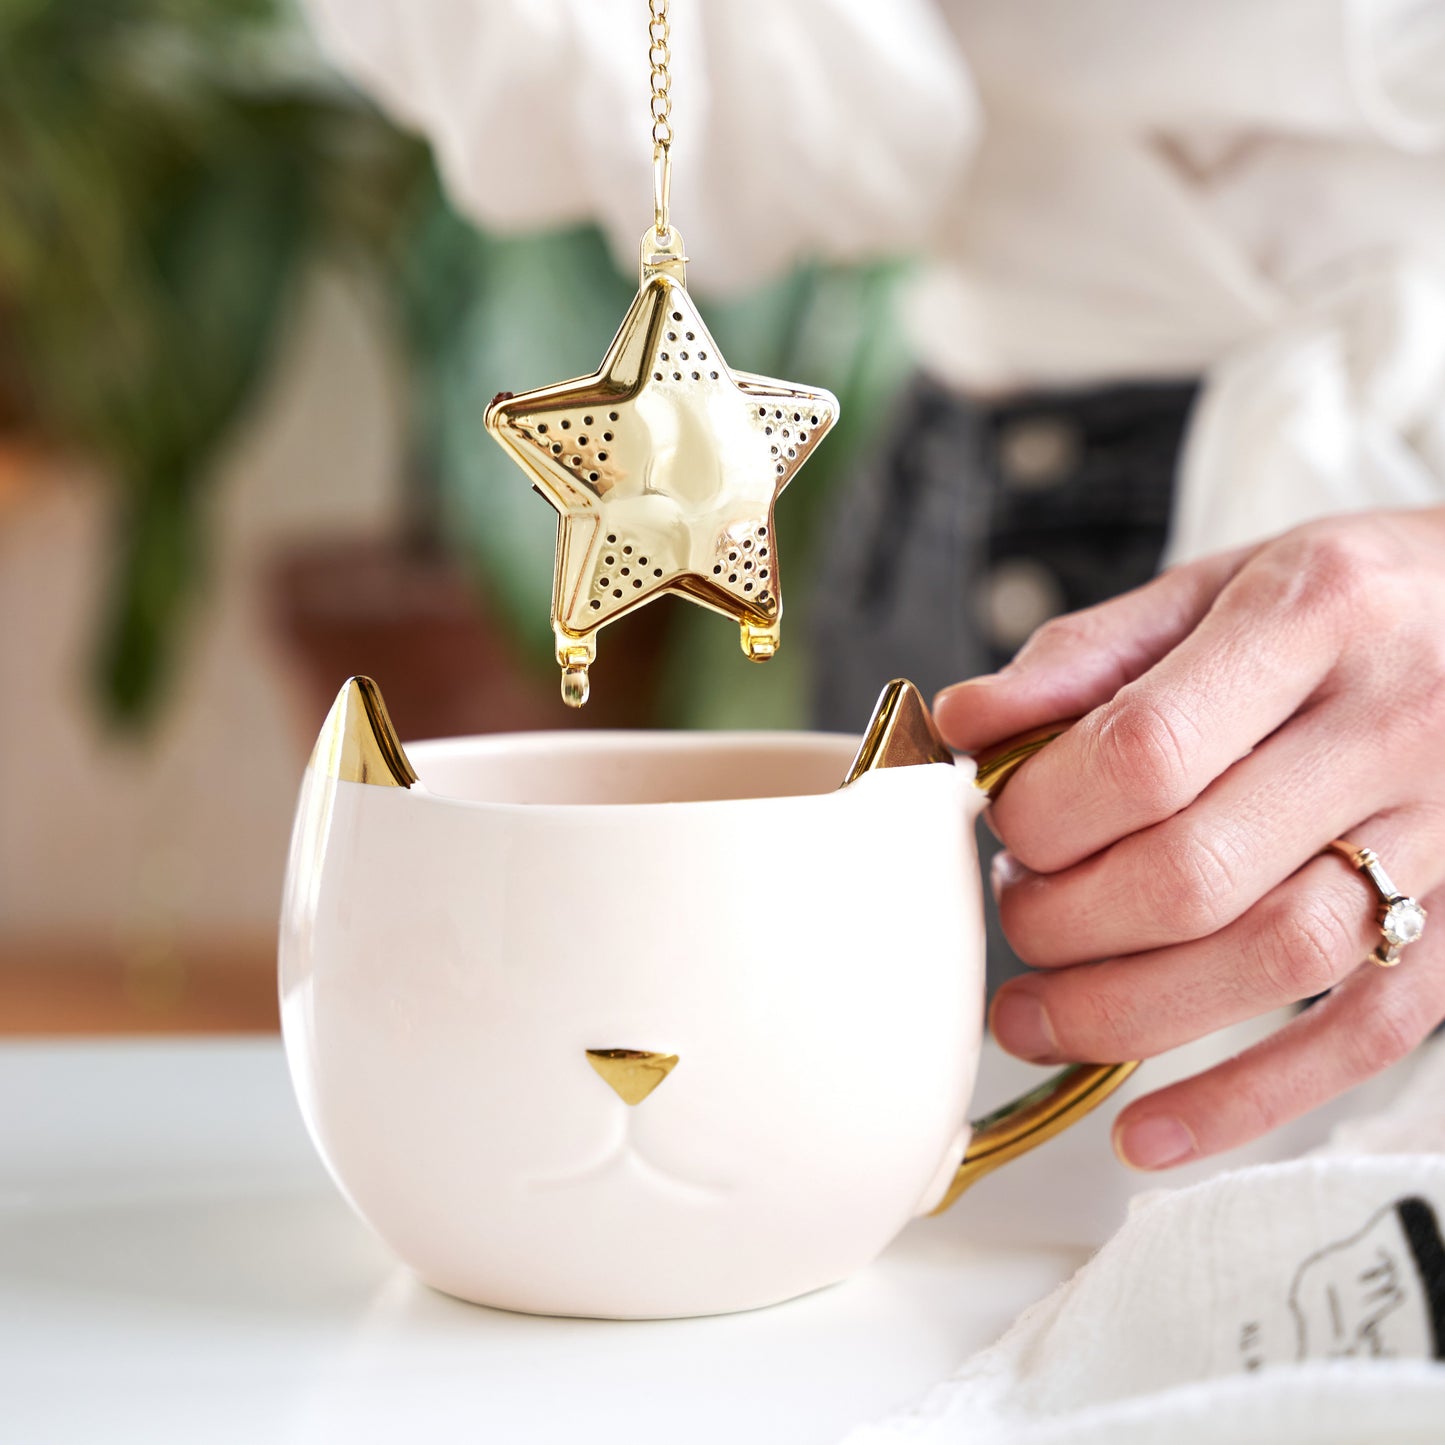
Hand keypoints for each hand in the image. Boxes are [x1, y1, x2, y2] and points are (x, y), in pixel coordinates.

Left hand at [933, 510, 1444, 1169]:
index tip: (1004, 827)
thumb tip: (964, 722)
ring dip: (1126, 1016)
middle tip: (1017, 914)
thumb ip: (1086, 656)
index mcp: (1312, 618)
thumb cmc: (1345, 599)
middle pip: (1195, 873)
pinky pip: (1365, 1033)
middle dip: (1065, 921)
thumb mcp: (1214, 584)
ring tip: (1036, 1019)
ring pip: (1276, 962)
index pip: (1145, 751)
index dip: (1043, 813)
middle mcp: (1391, 728)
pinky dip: (1248, 1096)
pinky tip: (1149, 1128)